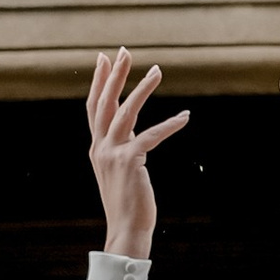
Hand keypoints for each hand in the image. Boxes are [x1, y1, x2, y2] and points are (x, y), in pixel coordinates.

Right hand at [83, 45, 188, 259]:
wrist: (126, 229)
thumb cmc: (128, 201)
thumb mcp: (119, 169)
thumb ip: (121, 147)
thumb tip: (129, 129)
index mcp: (96, 147)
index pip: (95, 106)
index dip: (99, 81)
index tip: (103, 58)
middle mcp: (100, 147)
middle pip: (105, 102)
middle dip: (114, 74)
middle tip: (123, 50)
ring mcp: (112, 154)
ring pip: (126, 112)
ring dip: (142, 89)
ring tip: (157, 70)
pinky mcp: (130, 162)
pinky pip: (151, 136)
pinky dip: (169, 126)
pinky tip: (184, 117)